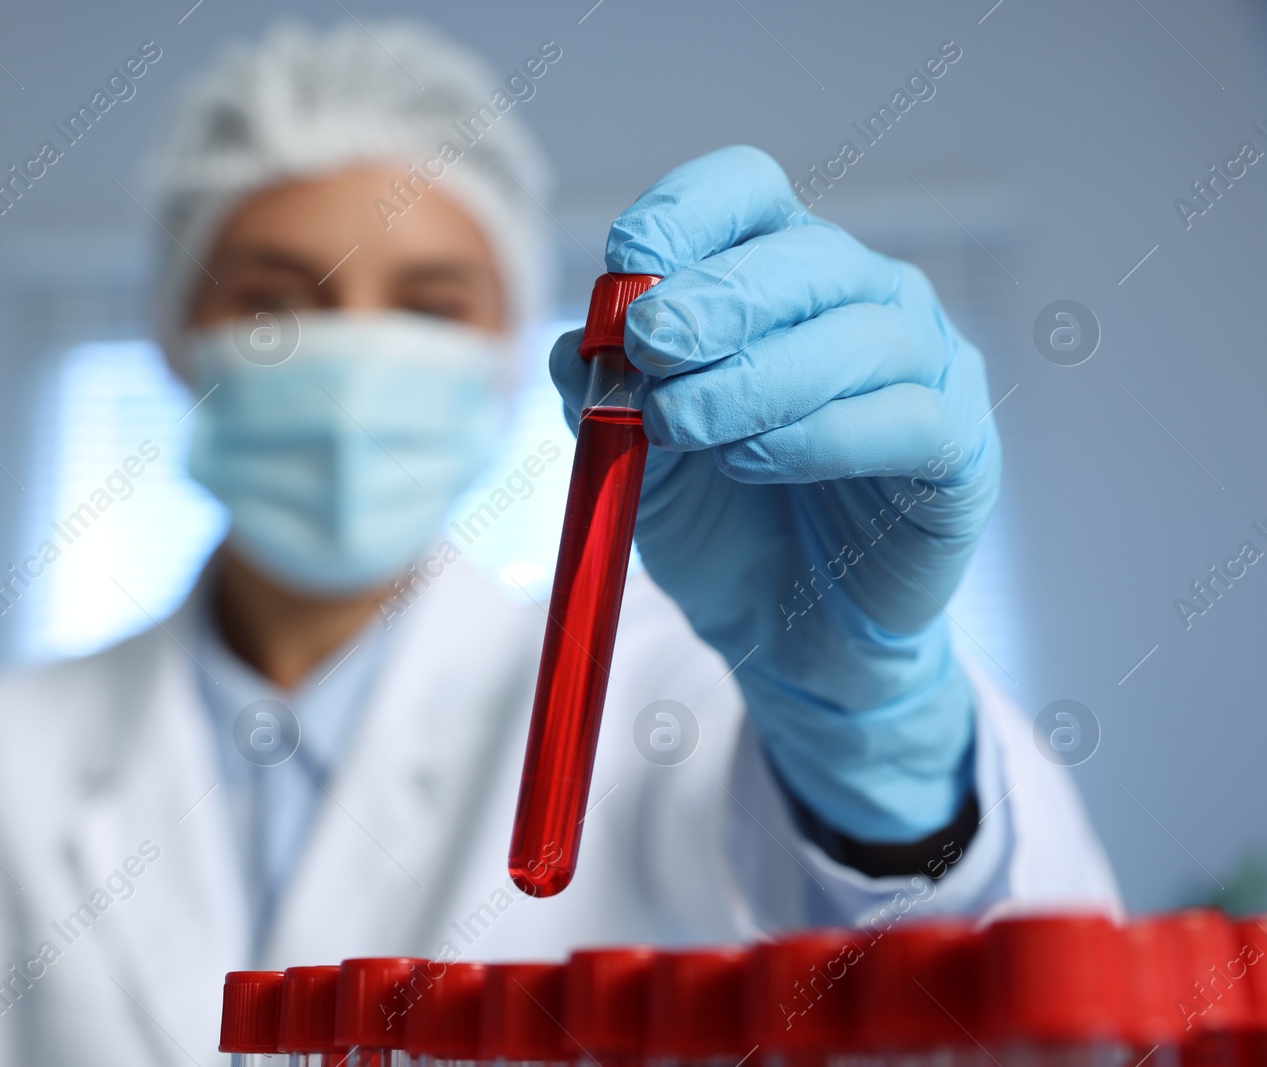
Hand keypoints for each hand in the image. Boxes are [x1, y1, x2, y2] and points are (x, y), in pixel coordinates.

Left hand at [549, 146, 1000, 841]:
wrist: (781, 625)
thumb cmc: (716, 513)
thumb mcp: (632, 444)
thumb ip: (601, 387)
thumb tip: (578, 345)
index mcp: (780, 271)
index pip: (747, 191)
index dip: (685, 215)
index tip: (627, 267)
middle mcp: (866, 297)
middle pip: (807, 257)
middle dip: (718, 299)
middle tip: (651, 349)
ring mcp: (926, 366)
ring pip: (860, 337)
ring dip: (756, 379)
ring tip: (683, 427)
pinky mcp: (958, 448)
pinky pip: (905, 419)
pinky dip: (818, 437)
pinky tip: (753, 463)